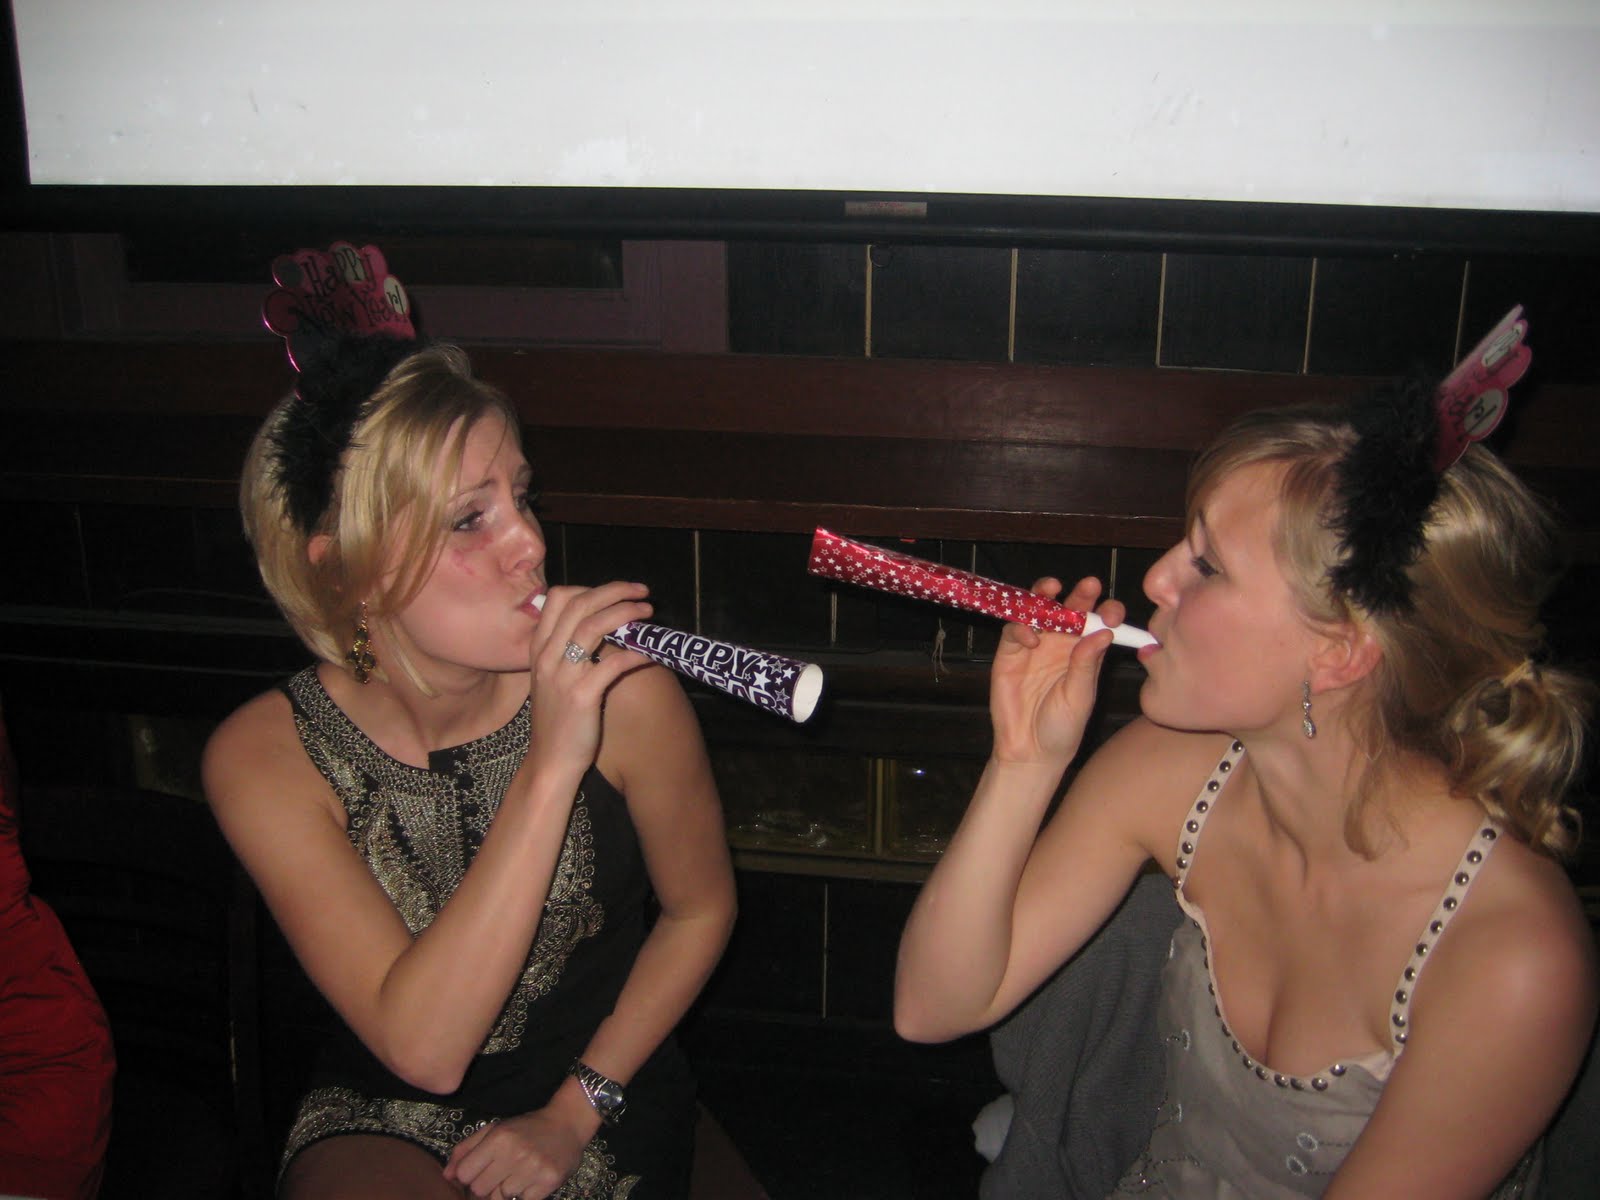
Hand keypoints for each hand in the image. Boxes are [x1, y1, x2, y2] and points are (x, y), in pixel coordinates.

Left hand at [443, 1106, 588, 1199]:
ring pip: (500, 1198)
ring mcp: (532, 1169)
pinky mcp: (548, 1182)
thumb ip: (467, 1149)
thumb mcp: (495, 1129)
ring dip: (506, 1190)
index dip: (470, 1175)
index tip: (481, 1170)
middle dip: (486, 1184)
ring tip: (517, 1174)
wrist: (567, 1123)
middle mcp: (514, 1154)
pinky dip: (525, 1194)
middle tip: (500, 1172)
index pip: (465, 1174)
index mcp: (498, 1138)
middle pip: (479, 1190)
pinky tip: (531, 1180)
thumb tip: (447, 1175)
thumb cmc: (526, 1127)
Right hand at [526, 582, 653, 775]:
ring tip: (648, 612)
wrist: (550, 762)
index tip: (616, 593)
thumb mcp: (552, 679)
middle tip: (642, 592)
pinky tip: (649, 653)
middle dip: (615, 591)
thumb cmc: (558, 721)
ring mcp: (563, 675)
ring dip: (626, 613)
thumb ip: (566, 651)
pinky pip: (612, 664)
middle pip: (579, 604)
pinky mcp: (581, 696)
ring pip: (594, 626)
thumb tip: (601, 626)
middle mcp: (547, 656)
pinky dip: (634, 653)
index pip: (558, 598)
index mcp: (539, 648)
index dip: (590, 588)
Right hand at [989, 576, 1120, 766]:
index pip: (1098, 623)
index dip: (1106, 612)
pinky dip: (1021, 626)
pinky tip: (1031, 638)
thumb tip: (1104, 632)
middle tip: (1089, 586)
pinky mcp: (1009, 654)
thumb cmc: (1063, 728)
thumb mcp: (1080, 697)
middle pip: (1070, 609)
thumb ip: (1087, 665)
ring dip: (1045, 596)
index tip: (1112, 613)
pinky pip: (1013, 629)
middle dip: (1079, 594)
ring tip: (1052, 589)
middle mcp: (1061, 644)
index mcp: (1085, 653)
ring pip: (1039, 611)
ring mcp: (1034, 647)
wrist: (1030, 751)